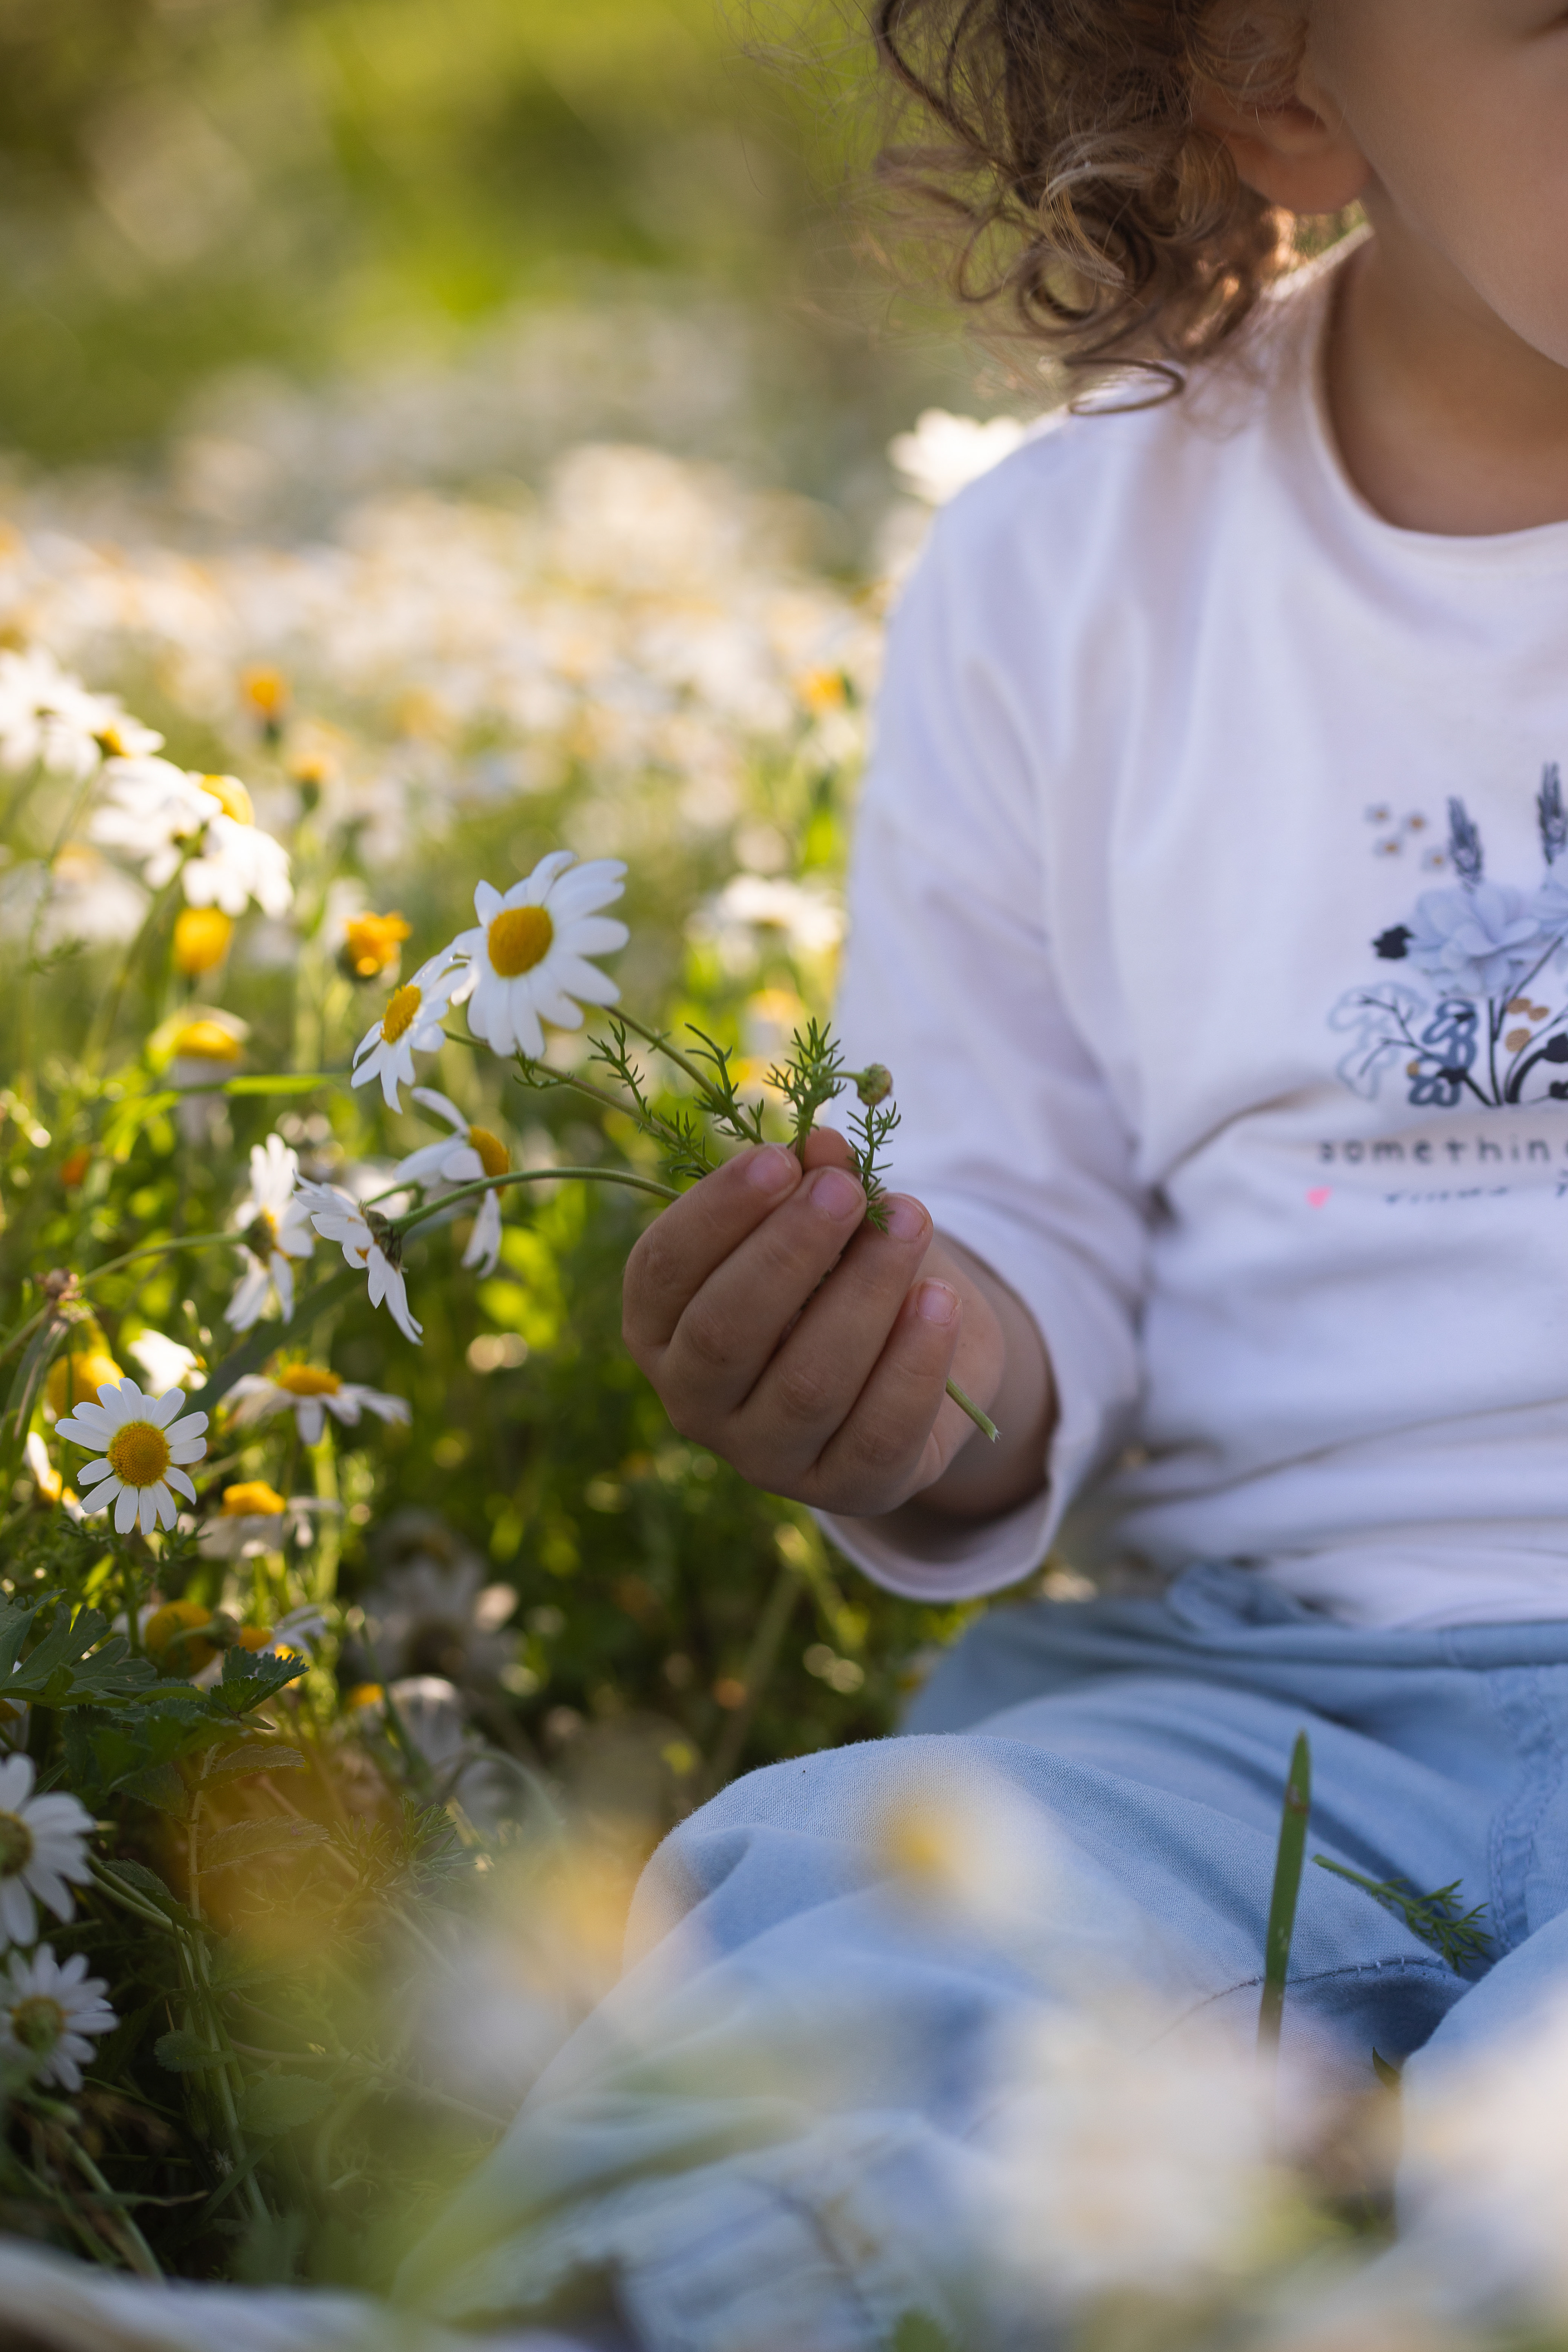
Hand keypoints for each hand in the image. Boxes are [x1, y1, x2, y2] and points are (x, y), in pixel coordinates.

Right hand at [622, 1129, 1001, 1517]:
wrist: (908, 1362)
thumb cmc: (837, 1277)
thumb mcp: (824, 1224)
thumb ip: (815, 1185)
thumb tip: (823, 1143)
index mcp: (660, 1328)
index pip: (664, 1270)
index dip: (716, 1213)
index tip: (779, 1158)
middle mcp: (694, 1403)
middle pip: (727, 1333)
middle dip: (789, 1252)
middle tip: (845, 1190)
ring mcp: (764, 1458)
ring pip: (807, 1384)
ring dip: (865, 1294)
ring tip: (911, 1223)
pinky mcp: (846, 1491)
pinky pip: (880, 1434)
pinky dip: (915, 1364)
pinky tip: (941, 1301)